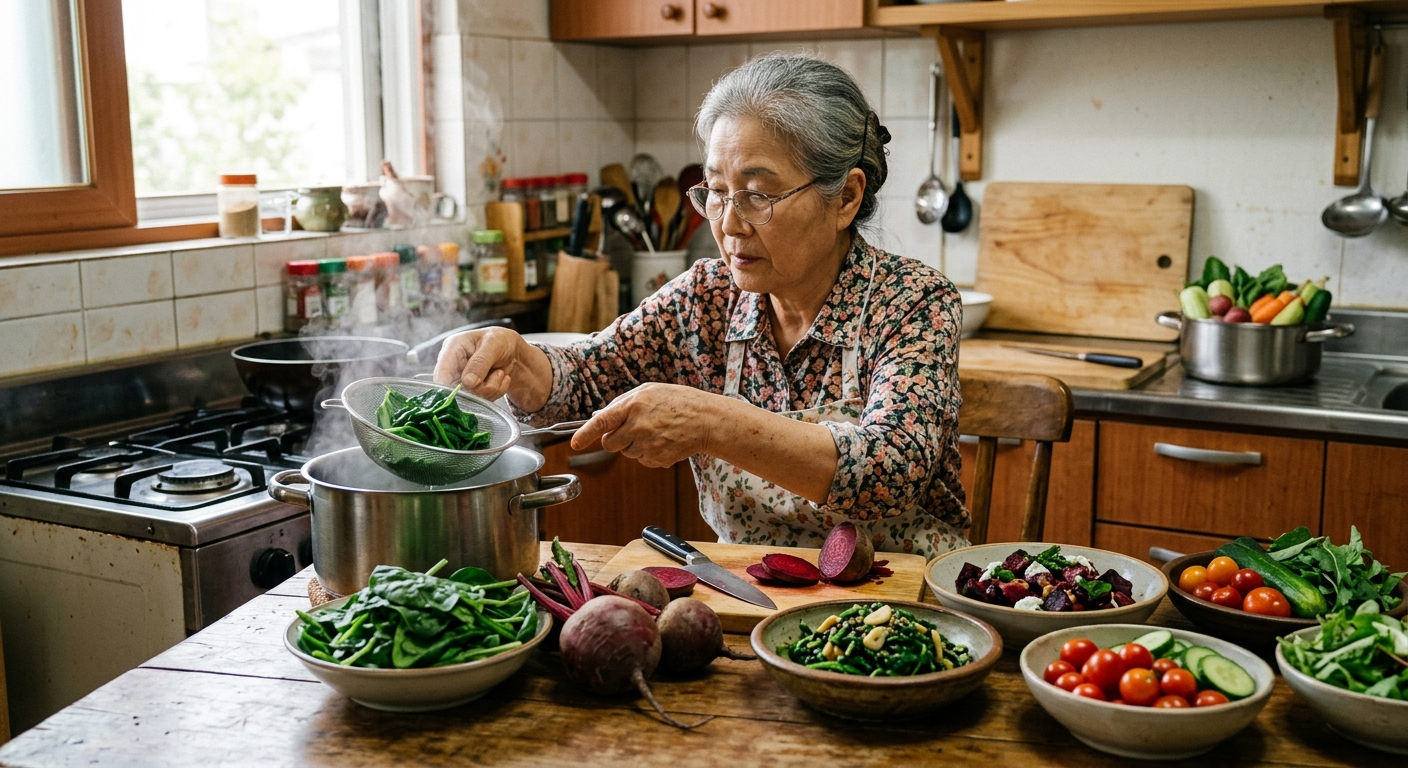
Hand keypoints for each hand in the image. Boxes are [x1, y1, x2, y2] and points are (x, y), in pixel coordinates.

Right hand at [433, 327, 550, 409]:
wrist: (512, 350)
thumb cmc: (500, 340)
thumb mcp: (493, 344)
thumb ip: (480, 362)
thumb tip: (468, 382)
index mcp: (452, 349)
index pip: (441, 374)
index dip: (450, 388)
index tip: (470, 389)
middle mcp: (453, 367)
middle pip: (456, 391)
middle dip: (479, 388)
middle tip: (497, 373)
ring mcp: (462, 380)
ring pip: (471, 398)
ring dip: (491, 388)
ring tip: (500, 372)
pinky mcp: (472, 391)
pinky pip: (482, 400)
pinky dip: (496, 392)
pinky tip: (501, 378)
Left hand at [572, 383, 716, 467]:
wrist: (706, 419)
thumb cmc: (677, 401)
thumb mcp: (648, 392)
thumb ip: (622, 403)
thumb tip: (599, 417)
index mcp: (633, 406)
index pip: (601, 423)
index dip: (584, 434)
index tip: (575, 443)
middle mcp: (638, 427)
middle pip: (610, 444)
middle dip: (615, 439)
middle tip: (632, 429)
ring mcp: (648, 445)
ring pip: (627, 453)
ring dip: (635, 445)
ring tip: (656, 431)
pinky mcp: (658, 459)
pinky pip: (643, 461)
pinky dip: (649, 453)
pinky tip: (664, 441)